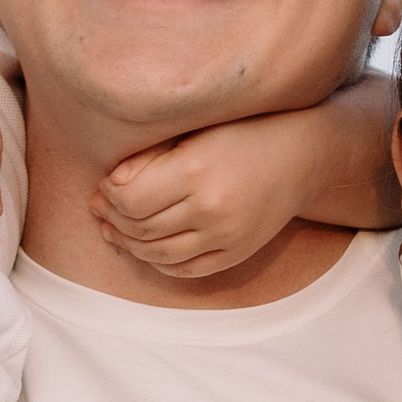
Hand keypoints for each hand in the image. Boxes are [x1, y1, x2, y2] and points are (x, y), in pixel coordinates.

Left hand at [93, 111, 313, 281]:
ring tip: (113, 230)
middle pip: (141, 228)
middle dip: (112, 220)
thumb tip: (109, 186)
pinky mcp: (236, 254)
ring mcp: (226, 237)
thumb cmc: (242, 133)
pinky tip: (145, 248)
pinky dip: (158, 262)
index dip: (108, 197)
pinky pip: (185, 270)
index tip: (102, 187)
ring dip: (129, 245)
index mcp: (196, 171)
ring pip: (158, 254)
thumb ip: (149, 158)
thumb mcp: (193, 132)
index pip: (130, 199)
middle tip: (100, 210)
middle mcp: (211, 209)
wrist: (301, 155)